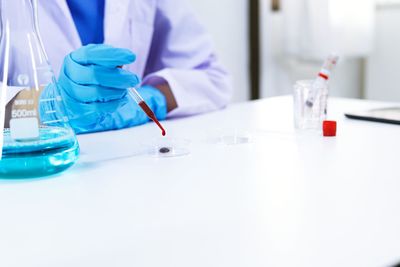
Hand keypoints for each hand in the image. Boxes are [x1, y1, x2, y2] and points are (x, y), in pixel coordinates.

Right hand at [51, 44, 166, 133]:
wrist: (74, 98)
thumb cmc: (90, 77)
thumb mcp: (98, 64)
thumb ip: (109, 61)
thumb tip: (125, 61)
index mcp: (74, 58)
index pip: (92, 54)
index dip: (113, 55)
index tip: (131, 57)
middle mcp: (69, 74)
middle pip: (95, 74)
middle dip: (119, 77)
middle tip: (134, 79)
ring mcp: (70, 93)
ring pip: (97, 92)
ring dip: (117, 92)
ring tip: (126, 90)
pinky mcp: (76, 109)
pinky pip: (98, 108)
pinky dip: (114, 104)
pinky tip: (122, 100)